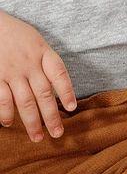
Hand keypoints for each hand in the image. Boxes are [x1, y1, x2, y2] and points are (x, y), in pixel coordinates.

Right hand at [0, 11, 76, 141]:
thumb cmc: (18, 35)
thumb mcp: (38, 42)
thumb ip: (46, 62)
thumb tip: (56, 87)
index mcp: (43, 53)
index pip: (59, 74)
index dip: (67, 91)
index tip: (72, 108)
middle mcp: (29, 64)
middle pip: (44, 94)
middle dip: (52, 116)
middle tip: (58, 134)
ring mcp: (12, 72)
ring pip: (25, 102)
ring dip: (32, 122)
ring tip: (38, 137)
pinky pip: (3, 100)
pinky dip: (6, 114)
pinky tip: (10, 124)